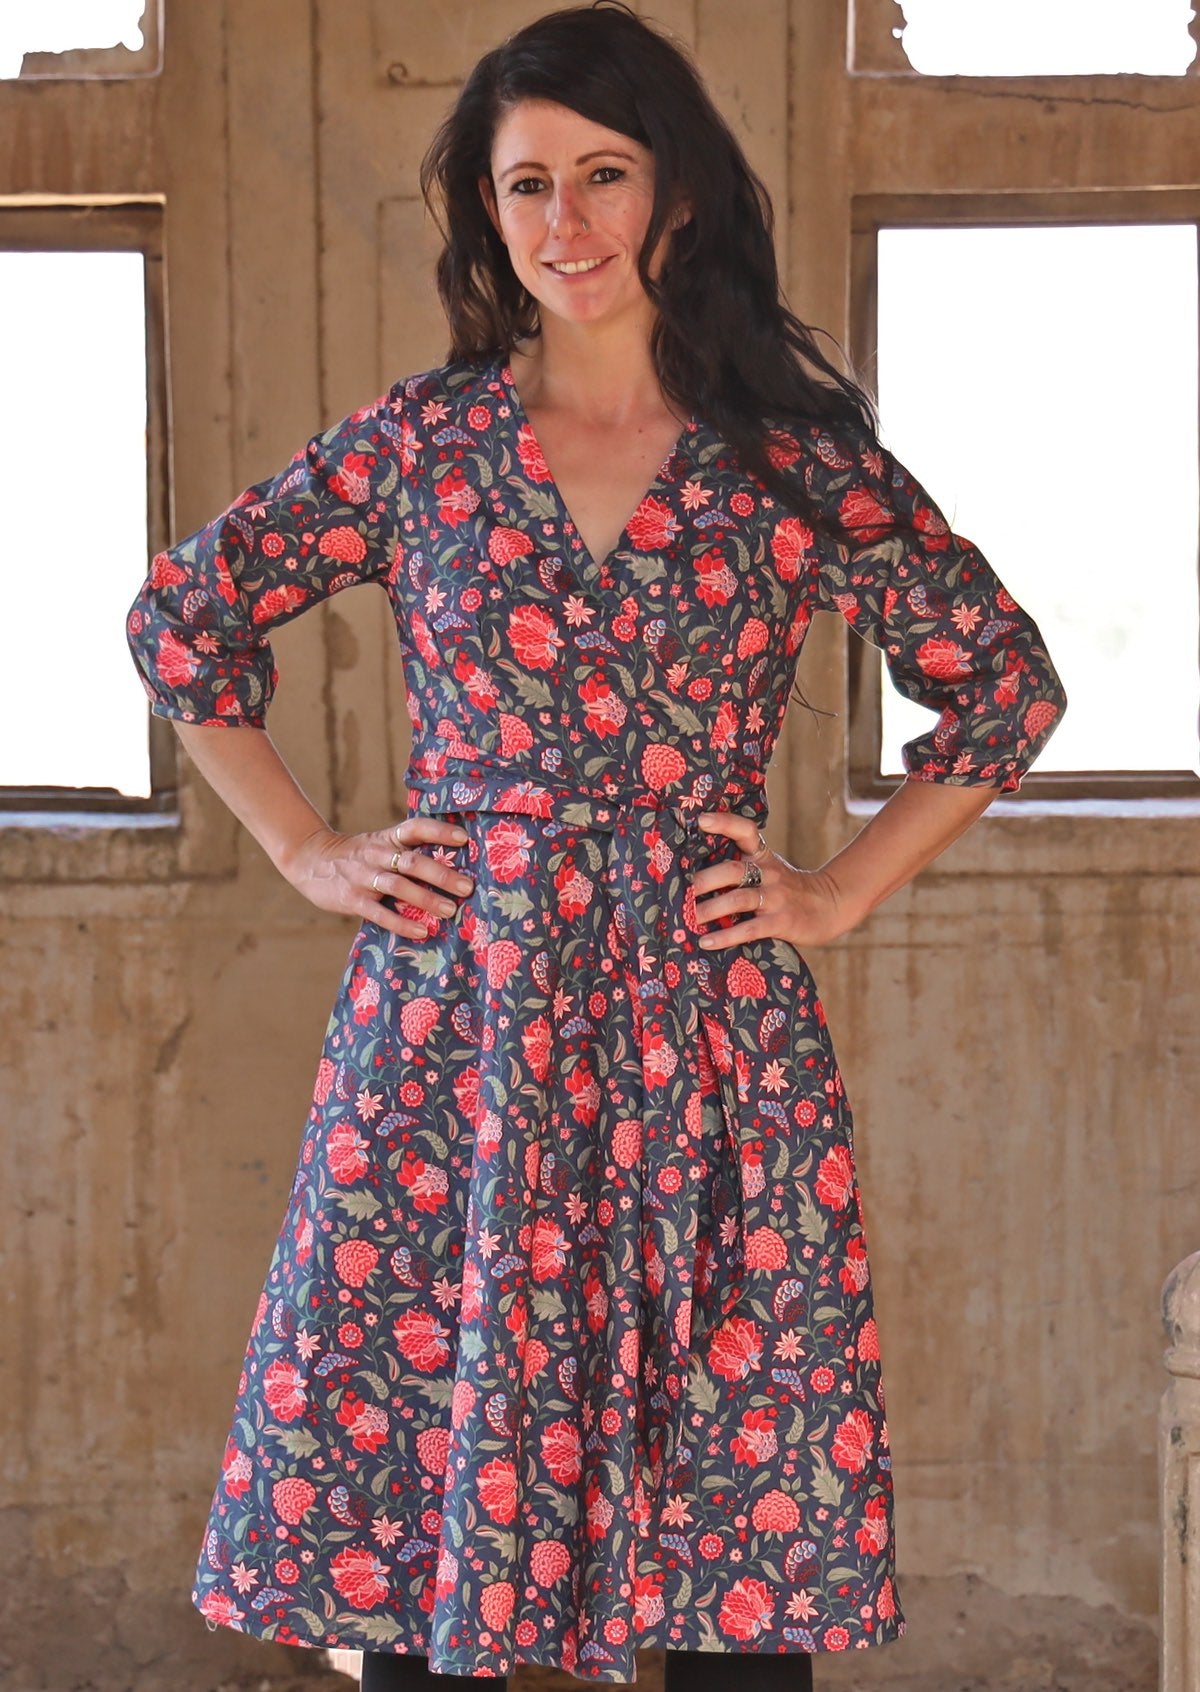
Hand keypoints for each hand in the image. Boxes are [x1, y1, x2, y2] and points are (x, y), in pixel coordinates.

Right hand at [279, 815, 474, 939]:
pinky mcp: (352, 899)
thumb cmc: (359, 856)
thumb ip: (408, 851)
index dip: (439, 831)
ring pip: (398, 886)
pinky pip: (378, 912)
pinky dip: (400, 923)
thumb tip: (453, 866)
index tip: (464, 838)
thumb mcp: (381, 844)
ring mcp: (364, 877)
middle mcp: (378, 854)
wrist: (310, 860)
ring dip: (425, 898)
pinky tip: (421, 931)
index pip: (416, 828)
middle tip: (467, 887)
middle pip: (412, 861)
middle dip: (441, 874)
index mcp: (388, 838)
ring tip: (449, 910)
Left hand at [690, 811, 861, 950]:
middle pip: (732, 870)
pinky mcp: (781, 922)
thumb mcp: (769, 869)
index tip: (701, 820)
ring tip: (687, 919)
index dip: (724, 823)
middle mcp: (769, 873)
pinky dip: (726, 937)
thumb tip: (692, 875)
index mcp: (763, 856)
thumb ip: (742, 867)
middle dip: (703, 880)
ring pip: (738, 899)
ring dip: (709, 910)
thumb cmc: (788, 889)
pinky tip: (707, 942)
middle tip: (678, 891)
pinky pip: (750, 929)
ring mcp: (776, 897)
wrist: (830, 905)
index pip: (745, 831)